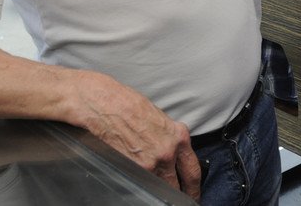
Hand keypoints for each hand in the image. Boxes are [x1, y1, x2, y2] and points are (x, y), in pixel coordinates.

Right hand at [76, 72, 200, 199]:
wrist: (106, 104)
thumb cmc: (129, 105)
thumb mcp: (160, 119)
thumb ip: (170, 138)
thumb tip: (174, 154)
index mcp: (178, 136)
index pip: (193, 171)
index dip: (195, 188)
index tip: (194, 194)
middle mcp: (167, 152)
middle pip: (177, 185)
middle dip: (179, 194)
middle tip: (180, 198)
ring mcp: (149, 163)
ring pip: (160, 187)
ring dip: (160, 190)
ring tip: (159, 193)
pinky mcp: (131, 168)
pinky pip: (142, 183)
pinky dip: (142, 184)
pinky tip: (140, 181)